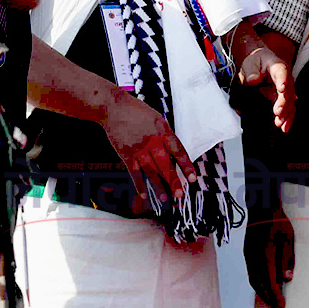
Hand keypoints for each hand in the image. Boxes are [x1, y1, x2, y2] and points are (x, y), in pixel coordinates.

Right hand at [100, 91, 192, 212]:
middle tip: (180, 195)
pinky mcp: (126, 154)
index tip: (193, 178)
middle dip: (174, 181)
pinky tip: (144, 194)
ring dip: (158, 186)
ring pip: (151, 172)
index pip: (179, 152)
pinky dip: (139, 184)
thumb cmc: (138, 113)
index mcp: (164, 132)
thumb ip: (166, 136)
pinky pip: (134, 173)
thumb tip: (174, 154)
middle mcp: (153, 143)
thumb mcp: (158, 120)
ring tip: (166, 199)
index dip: (187, 166)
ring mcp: (139, 150)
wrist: (114, 108)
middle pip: (165, 165)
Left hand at [238, 43, 292, 132]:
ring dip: (287, 114)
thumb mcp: (250, 62)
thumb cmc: (256, 62)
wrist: (261, 63)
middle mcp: (285, 79)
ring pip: (291, 102)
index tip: (281, 88)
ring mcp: (286, 90)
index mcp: (277, 67)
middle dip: (284, 104)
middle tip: (278, 113)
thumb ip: (251, 71)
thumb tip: (253, 80)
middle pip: (288, 91)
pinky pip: (288, 109)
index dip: (283, 80)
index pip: (282, 73)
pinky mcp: (283, 99)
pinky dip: (287, 118)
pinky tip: (284, 127)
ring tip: (281, 125)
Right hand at [245, 202, 296, 307]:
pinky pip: (250, 273)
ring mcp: (248, 255)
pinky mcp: (247, 254)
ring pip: (253, 280)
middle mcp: (253, 257)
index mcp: (265, 253)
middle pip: (259, 283)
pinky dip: (257, 284)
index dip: (275, 295)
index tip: (282, 306)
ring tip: (272, 303)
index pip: (269, 280)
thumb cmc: (279, 222)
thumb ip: (287, 259)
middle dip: (268, 299)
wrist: (261, 208)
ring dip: (262, 293)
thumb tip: (287, 279)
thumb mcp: (288, 238)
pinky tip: (264, 289)